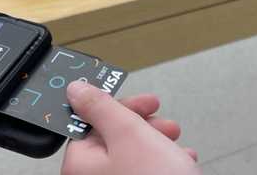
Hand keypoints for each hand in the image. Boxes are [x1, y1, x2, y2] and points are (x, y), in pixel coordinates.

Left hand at [61, 82, 199, 174]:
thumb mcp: (129, 133)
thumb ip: (101, 107)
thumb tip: (76, 90)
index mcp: (80, 165)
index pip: (92, 122)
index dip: (120, 107)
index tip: (145, 102)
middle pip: (112, 138)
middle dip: (144, 125)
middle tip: (165, 123)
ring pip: (131, 155)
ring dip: (157, 142)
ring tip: (176, 143)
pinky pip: (143, 172)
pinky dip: (162, 163)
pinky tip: (180, 161)